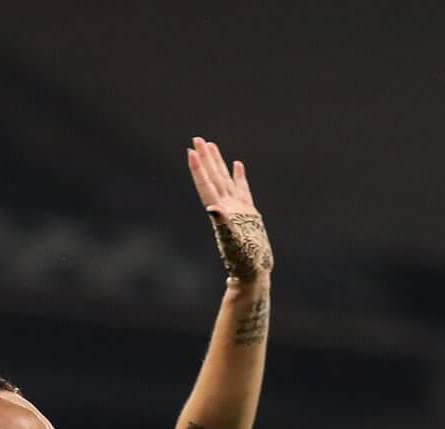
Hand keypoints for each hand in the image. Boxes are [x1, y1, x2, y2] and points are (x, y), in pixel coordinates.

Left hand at [188, 135, 271, 282]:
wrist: (254, 273)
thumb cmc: (244, 261)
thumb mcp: (233, 242)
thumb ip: (223, 224)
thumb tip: (213, 209)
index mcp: (221, 212)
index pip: (207, 186)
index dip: (198, 169)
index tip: (191, 151)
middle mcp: (226, 208)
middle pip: (212, 178)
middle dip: (204, 159)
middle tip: (197, 139)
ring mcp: (237, 209)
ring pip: (225, 180)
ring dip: (217, 163)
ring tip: (211, 145)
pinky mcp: (248, 213)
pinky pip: (242, 188)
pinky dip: (239, 176)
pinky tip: (237, 164)